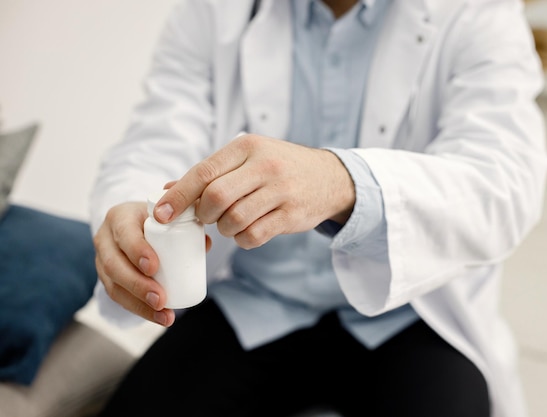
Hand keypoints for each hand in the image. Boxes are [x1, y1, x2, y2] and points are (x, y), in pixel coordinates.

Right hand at [94, 202, 188, 326]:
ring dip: (139, 304)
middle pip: (115, 265)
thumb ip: (188, 225)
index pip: (125, 234)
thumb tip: (205, 244)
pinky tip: (158, 317)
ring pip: (114, 286)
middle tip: (161, 299)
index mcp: (120, 217)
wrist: (134, 224)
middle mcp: (106, 238)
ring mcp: (102, 260)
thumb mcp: (166, 215)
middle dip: (138, 286)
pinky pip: (118, 297)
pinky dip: (139, 309)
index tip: (154, 267)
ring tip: (163, 314)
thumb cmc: (155, 219)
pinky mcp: (106, 278)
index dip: (137, 251)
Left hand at [154, 134, 355, 248]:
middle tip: (206, 217)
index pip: (204, 172)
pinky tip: (247, 231)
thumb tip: (167, 190)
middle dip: (203, 214)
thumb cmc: (279, 166)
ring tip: (231, 222)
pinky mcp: (292, 215)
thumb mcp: (248, 157)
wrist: (329, 177)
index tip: (161, 215)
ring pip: (234, 220)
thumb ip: (211, 173)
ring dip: (224, 228)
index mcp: (247, 147)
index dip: (178, 197)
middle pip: (216, 198)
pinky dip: (243, 239)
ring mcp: (281, 191)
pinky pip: (254, 236)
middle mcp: (265, 166)